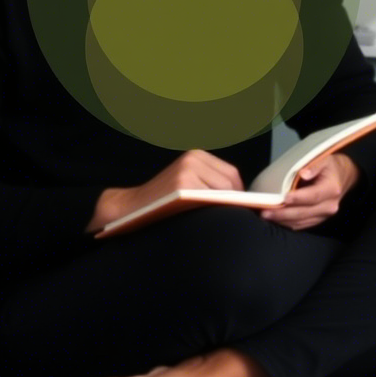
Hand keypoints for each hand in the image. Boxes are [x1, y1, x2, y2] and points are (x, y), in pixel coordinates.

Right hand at [87, 149, 243, 231]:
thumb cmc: (163, 200)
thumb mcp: (187, 182)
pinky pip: (210, 200)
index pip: (232, 174)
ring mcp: (187, 170)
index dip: (239, 194)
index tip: (239, 209)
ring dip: (225, 208)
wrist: (132, 206)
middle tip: (229, 218)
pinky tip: (207, 220)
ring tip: (217, 220)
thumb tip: (243, 199)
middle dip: (234, 202)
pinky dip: (214, 210)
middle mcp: (193, 158)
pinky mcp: (183, 185)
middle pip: (231, 183)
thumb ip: (210, 183)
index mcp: (196, 155)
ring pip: (224, 192)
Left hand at [260, 153, 359, 230]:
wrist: (344, 177)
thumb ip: (314, 166)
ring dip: (283, 220)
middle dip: (284, 213)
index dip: (298, 198)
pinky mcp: (319, 219)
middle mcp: (329, 205)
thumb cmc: (331, 167)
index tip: (283, 198)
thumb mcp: (325, 160)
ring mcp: (324, 215)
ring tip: (266, 216)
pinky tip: (276, 220)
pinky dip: (288, 223)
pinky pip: (302, 225)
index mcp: (331, 189)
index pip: (313, 196)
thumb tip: (303, 173)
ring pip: (301, 221)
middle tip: (266, 212)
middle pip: (304, 212)